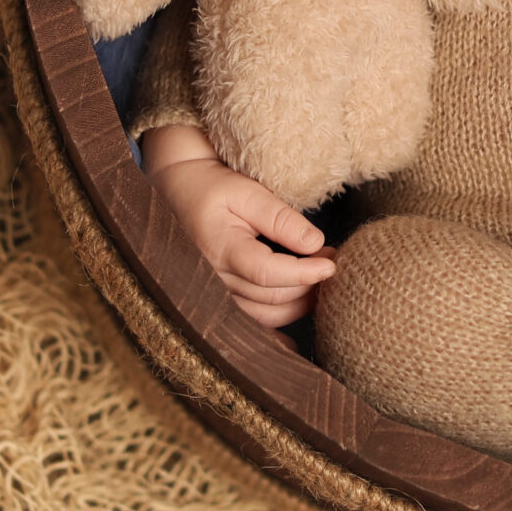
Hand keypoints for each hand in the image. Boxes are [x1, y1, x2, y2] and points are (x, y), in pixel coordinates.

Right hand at [141, 124, 334, 328]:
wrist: (179, 193)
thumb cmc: (213, 189)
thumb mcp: (247, 192)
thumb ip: (280, 218)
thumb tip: (315, 244)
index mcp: (221, 249)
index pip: (268, 273)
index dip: (304, 273)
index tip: (332, 263)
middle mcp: (215, 280)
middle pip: (272, 298)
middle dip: (309, 284)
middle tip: (331, 259)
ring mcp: (215, 294)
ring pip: (266, 316)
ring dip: (300, 303)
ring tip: (318, 276)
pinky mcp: (220, 299)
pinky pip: (254, 321)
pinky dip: (280, 321)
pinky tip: (299, 313)